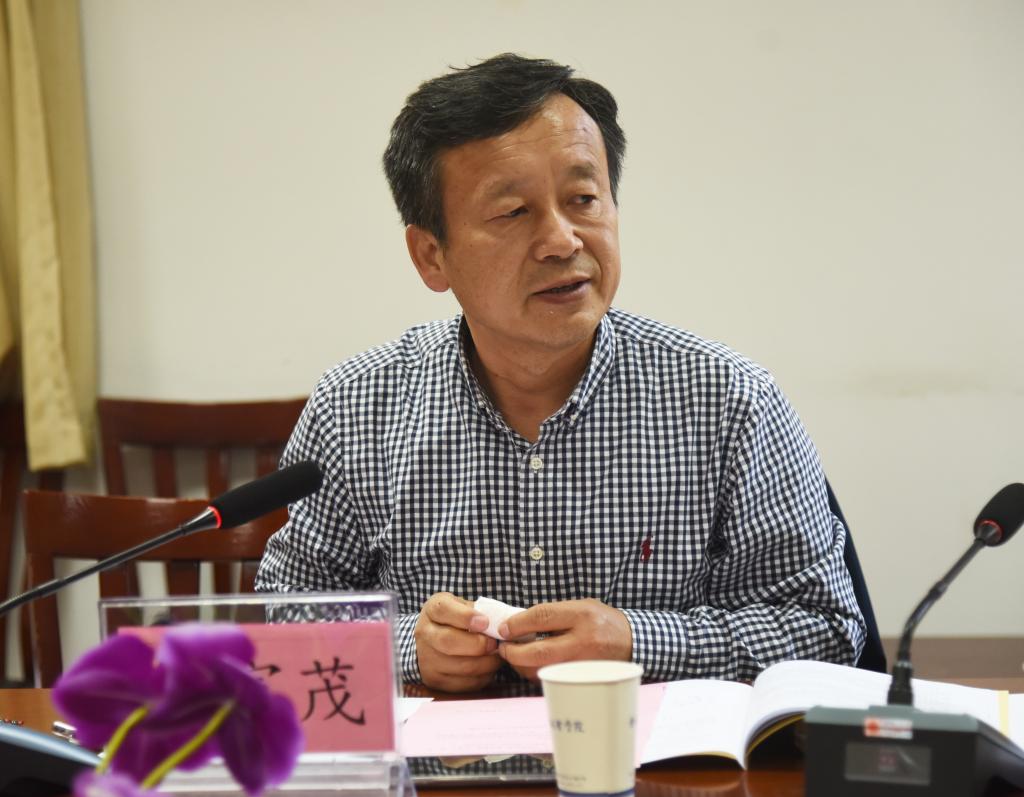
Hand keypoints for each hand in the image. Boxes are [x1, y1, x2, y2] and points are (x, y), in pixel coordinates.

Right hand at [414, 592, 501, 691]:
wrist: (432, 641)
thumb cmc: (455, 620)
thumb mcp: (461, 606)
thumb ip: (477, 610)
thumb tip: (500, 622)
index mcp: (432, 610)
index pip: (444, 610)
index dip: (466, 616)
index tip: (485, 622)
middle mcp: (424, 634)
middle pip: (449, 641)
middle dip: (478, 645)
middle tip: (495, 644)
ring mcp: (427, 659)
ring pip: (460, 666)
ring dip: (486, 663)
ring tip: (497, 656)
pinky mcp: (435, 680)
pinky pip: (464, 683)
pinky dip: (482, 676)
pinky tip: (489, 667)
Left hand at [496, 599, 632, 681]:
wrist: (632, 641)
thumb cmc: (602, 621)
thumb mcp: (582, 606)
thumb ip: (554, 614)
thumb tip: (518, 623)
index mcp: (582, 615)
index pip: (542, 617)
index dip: (517, 623)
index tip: (503, 628)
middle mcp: (584, 640)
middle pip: (539, 652)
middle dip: (513, 652)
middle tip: (502, 647)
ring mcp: (584, 664)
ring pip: (542, 671)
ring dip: (521, 665)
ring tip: (513, 656)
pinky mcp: (583, 680)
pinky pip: (552, 679)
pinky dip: (535, 673)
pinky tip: (529, 665)